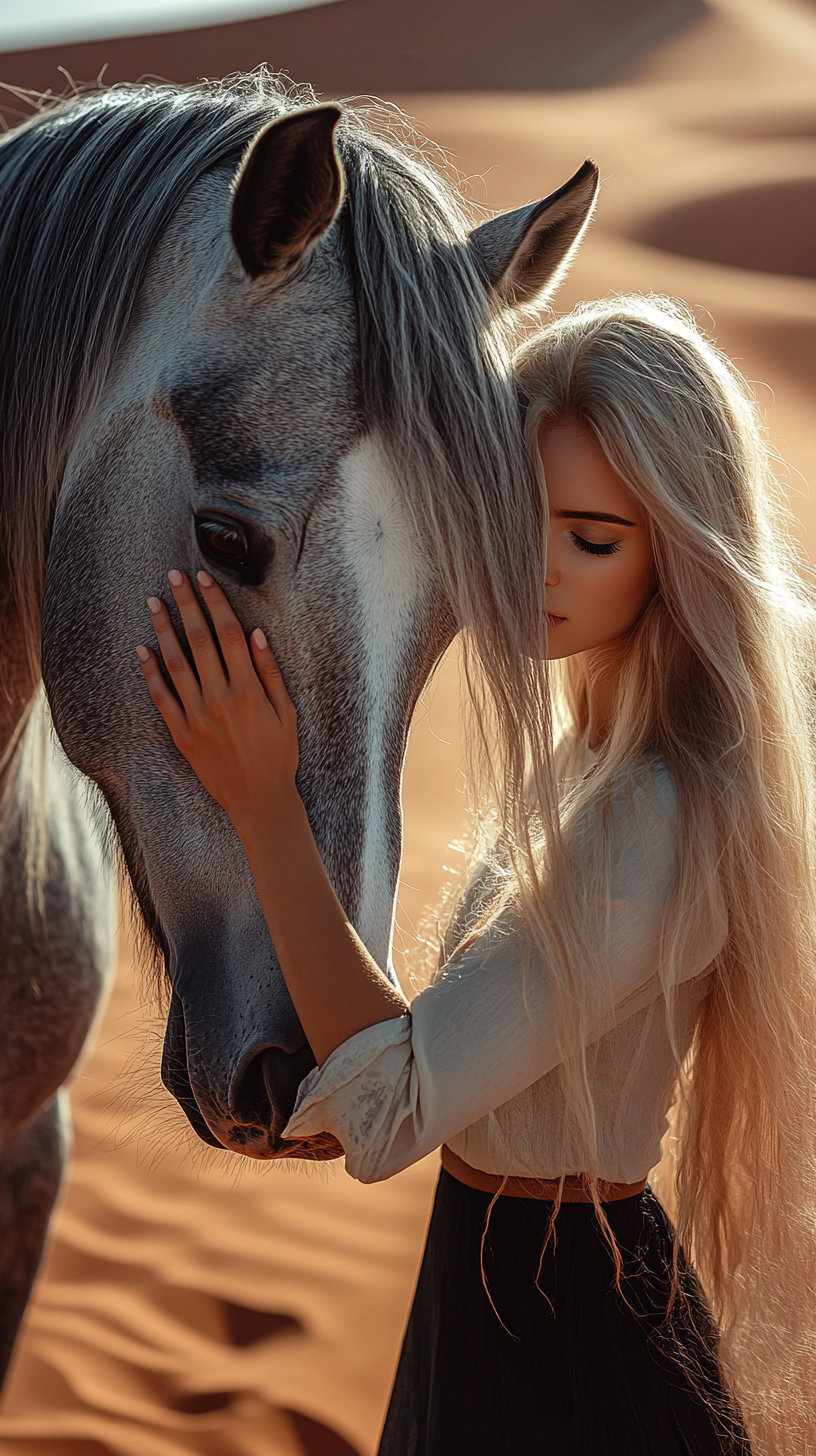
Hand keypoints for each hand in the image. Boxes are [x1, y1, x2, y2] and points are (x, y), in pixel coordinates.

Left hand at [136, 569, 298, 837]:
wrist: (259, 800)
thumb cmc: (279, 755)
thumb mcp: (286, 712)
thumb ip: (270, 671)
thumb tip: (254, 634)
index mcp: (248, 690)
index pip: (228, 633)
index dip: (215, 602)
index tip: (205, 578)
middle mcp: (220, 699)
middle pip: (199, 640)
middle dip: (186, 604)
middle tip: (174, 576)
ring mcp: (197, 716)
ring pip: (175, 663)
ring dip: (163, 629)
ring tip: (154, 603)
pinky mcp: (182, 734)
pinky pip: (162, 697)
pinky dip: (150, 672)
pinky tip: (142, 649)